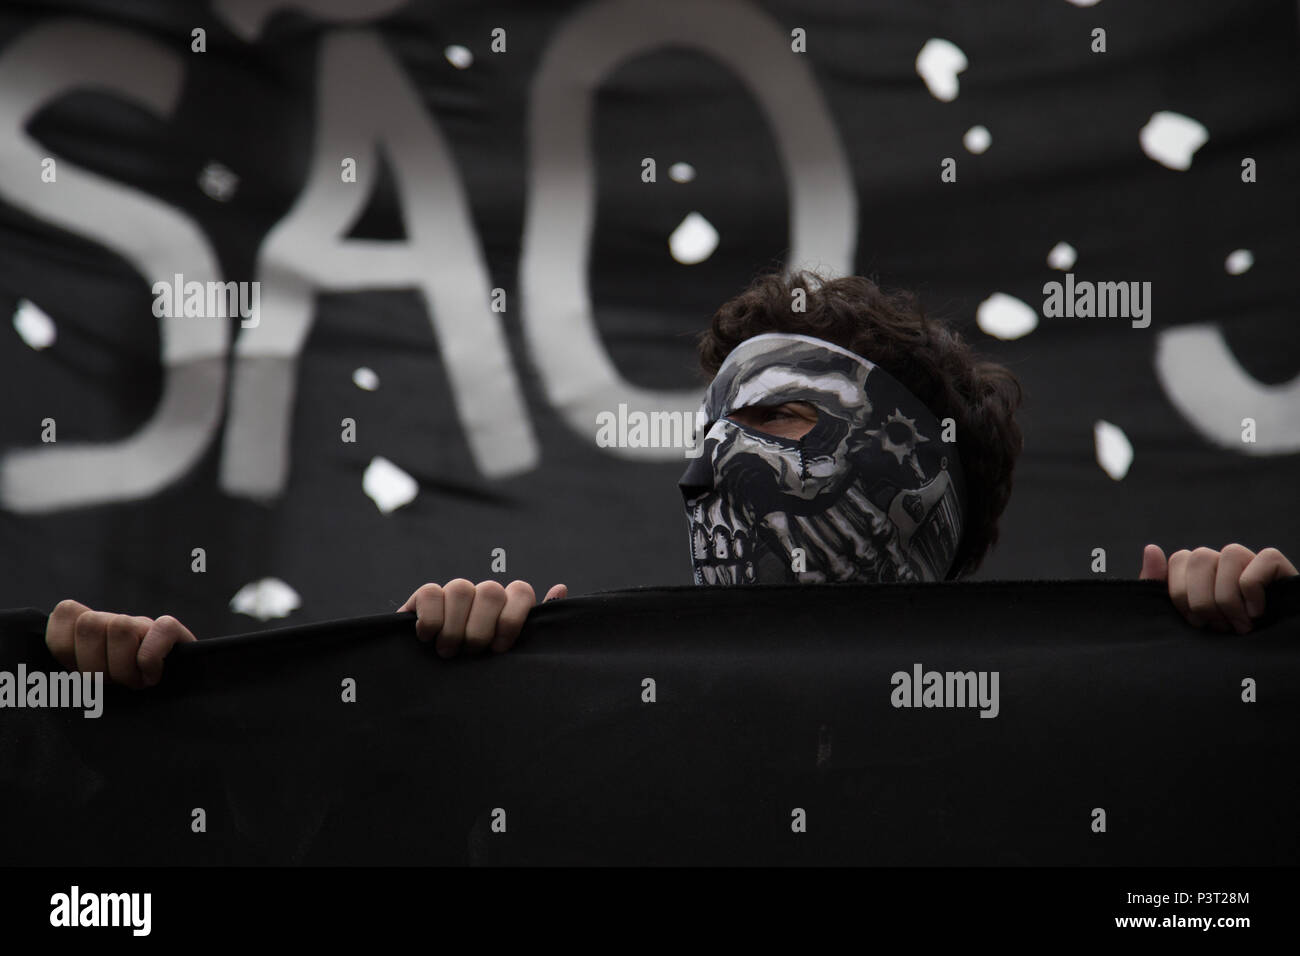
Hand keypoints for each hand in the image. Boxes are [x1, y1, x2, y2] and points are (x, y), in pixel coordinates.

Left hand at [44, 599, 197, 687]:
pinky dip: (151, 659)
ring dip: (125, 667)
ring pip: (122, 627)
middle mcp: (115, 622)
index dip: (67, 647)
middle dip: (97, 664)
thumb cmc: (122, 700)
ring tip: (134, 684)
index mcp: (89, 631)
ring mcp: (144, 625)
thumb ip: (69, 672)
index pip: (65, 613)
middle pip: (91, 624)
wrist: (173, 700)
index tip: (80, 673)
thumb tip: (46, 679)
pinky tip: (153, 676)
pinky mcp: (172, 632)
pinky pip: (160, 629)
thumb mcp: (88, 687)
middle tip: (111, 684)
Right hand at [398, 579, 566, 657]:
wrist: (436, 688)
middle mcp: (483, 596)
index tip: (500, 649)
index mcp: (507, 606)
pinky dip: (431, 619)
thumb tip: (560, 588)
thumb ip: (536, 629)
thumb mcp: (511, 659)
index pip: (520, 591)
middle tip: (472, 653)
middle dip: (481, 628)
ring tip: (449, 653)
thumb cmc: (481, 673)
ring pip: (461, 588)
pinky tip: (427, 639)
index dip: (512, 619)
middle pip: (491, 590)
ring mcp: (454, 594)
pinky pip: (431, 592)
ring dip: (455, 627)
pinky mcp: (425, 598)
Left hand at [1140, 544, 1297, 633]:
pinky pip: (1264, 558)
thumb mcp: (1184, 621)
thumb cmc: (1222, 647)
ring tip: (1239, 626)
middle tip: (1217, 628)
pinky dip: (1254, 590)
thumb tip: (1151, 549)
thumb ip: (1160, 588)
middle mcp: (1225, 564)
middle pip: (1199, 556)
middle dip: (1202, 600)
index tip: (1195, 623)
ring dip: (1229, 598)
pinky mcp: (1280, 567)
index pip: (1179, 559)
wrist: (1264, 669)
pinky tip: (1257, 614)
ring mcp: (1253, 563)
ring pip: (1230, 553)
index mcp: (1201, 574)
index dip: (1180, 594)